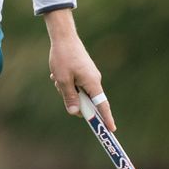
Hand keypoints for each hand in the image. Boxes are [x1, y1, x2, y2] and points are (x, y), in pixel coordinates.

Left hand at [44, 8, 115, 130]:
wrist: (64, 37)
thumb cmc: (63, 57)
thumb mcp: (63, 80)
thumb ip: (69, 97)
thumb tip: (75, 113)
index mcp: (92, 83)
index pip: (102, 106)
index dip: (107, 119)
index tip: (111, 131)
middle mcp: (94, 80)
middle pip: (88, 101)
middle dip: (74, 100)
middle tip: (60, 89)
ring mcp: (90, 76)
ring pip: (80, 92)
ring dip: (67, 89)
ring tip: (57, 77)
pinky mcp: (85, 72)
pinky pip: (77, 84)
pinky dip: (67, 83)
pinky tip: (57, 74)